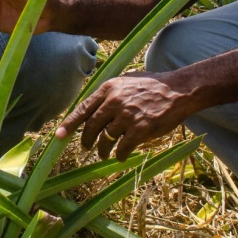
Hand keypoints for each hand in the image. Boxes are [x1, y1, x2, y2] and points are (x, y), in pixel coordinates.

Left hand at [55, 72, 187, 160]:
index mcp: (108, 88)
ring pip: (106, 139)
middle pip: (91, 126)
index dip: (69, 124)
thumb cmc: (152, 85)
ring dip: (102, 150)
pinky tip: (121, 157)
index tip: (58, 136)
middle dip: (86, 140)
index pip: (83, 109)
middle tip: (86, 147)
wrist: (178, 90)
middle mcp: (114, 101)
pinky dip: (120, 155)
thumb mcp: (126, 81)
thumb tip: (93, 107)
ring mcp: (127, 116)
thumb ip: (109, 93)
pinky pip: (123, 148)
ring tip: (103, 154)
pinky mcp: (140, 129)